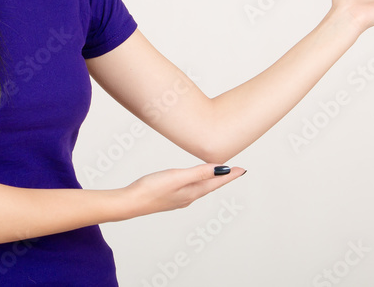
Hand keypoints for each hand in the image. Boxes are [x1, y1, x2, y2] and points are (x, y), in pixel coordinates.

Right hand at [123, 164, 245, 216]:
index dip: (230, 175)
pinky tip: (193, 182)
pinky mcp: (169, 197)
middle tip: (235, 171)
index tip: (242, 169)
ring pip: (201, 188)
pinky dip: (198, 183)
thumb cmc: (152, 189)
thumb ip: (199, 173)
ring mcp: (179, 198)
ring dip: (211, 181)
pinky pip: (190, 189)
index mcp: (193, 191)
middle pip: (211, 185)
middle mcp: (188, 196)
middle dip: (224, 178)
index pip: (216, 181)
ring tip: (218, 175)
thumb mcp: (177, 177)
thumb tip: (221, 170)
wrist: (131, 203)